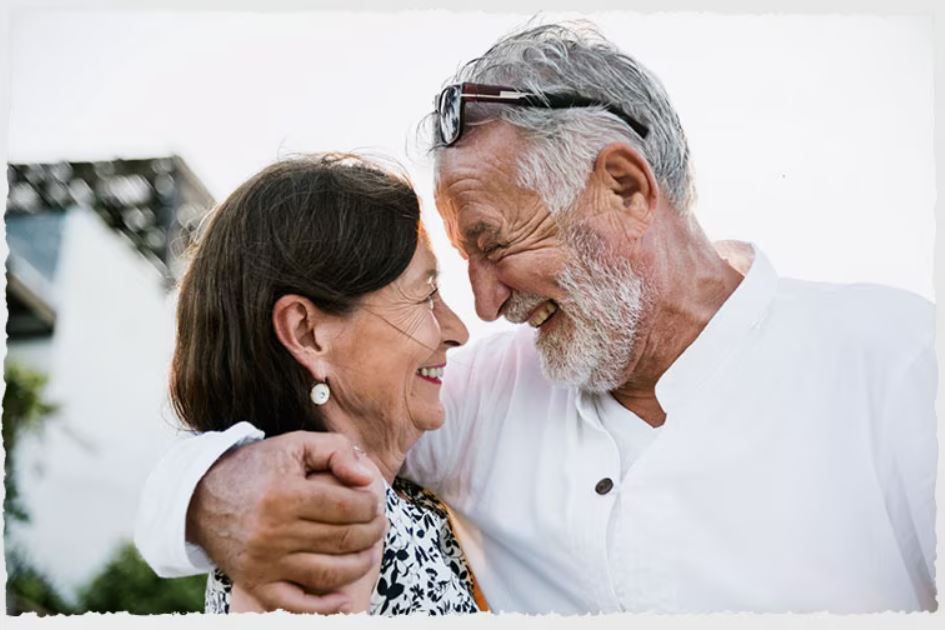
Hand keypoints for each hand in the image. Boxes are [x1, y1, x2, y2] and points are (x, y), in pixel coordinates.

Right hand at [186, 431, 386, 612]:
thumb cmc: (257, 468)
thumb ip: (336, 452)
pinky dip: (323, 607)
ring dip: (359, 565)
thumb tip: (367, 479)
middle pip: (342, 539)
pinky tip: (344, 600)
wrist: (200, 497)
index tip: (374, 503)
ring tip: (369, 552)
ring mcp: (265, 562)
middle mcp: (274, 532)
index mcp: (286, 495)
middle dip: (372, 532)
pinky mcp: (255, 583)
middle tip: (379, 525)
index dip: (370, 506)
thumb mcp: (295, 445)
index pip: (346, 507)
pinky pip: (295, 605)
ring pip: (328, 572)